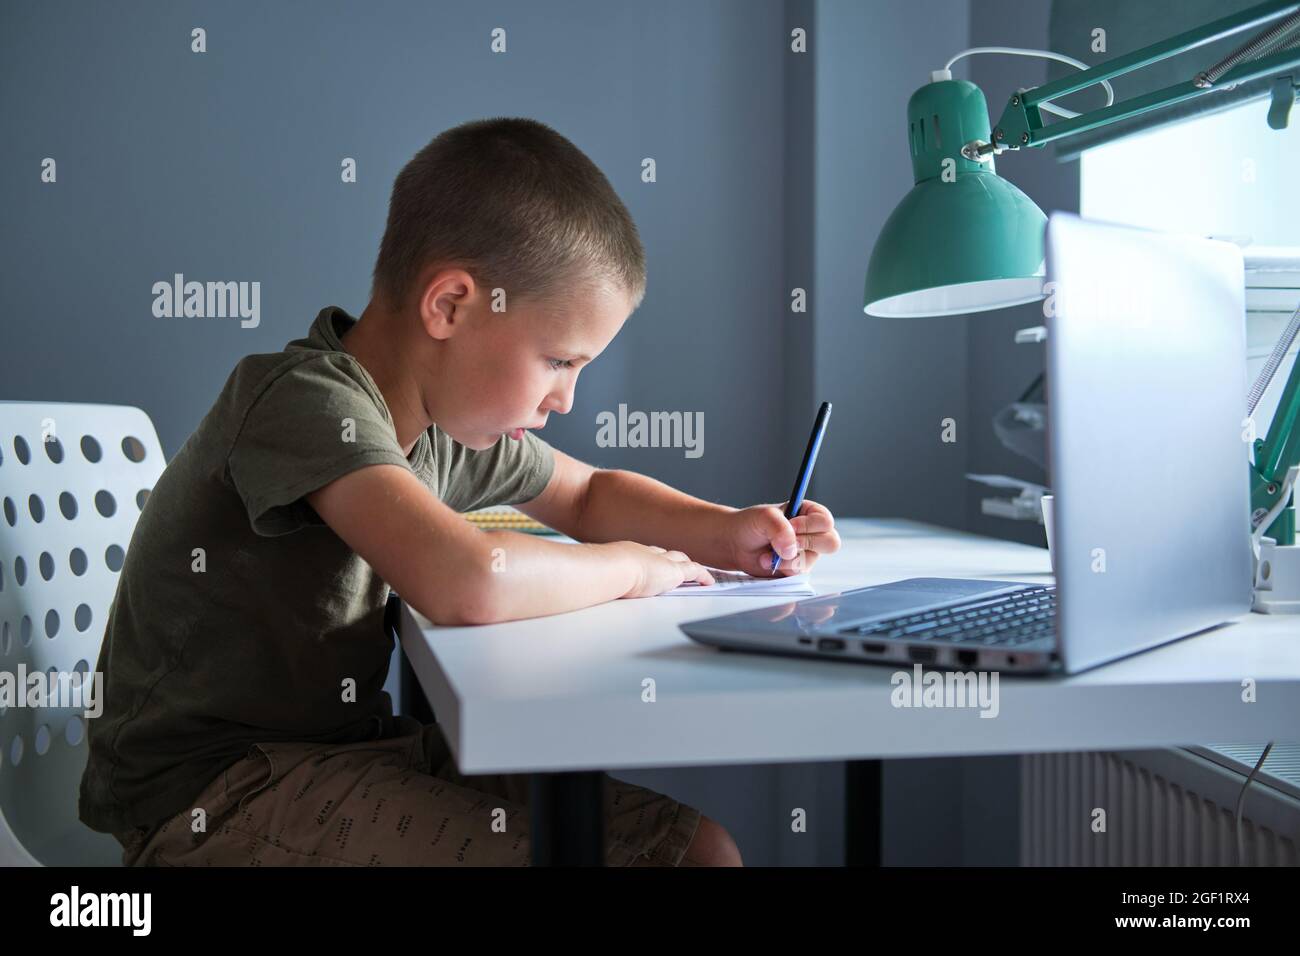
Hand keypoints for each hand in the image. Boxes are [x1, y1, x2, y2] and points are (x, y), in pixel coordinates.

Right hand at [605, 541, 716, 597]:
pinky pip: (694, 571)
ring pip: (681, 560)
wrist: (611, 568)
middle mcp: (646, 553)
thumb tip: (585, 589)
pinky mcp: (674, 572)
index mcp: (626, 554)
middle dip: (674, 559)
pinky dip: (703, 576)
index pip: (645, 555)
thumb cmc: (600, 573)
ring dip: (689, 567)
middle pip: (665, 554)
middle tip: (680, 563)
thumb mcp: (598, 574)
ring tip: (698, 574)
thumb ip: (599, 579)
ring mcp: (661, 561)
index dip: (653, 558)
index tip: (655, 562)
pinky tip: (709, 581)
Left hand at [724, 499, 840, 576]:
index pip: (825, 521)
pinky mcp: (796, 569)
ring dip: (786, 558)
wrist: (736, 544)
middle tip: (786, 542)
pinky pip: (798, 573)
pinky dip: (780, 568)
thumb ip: (779, 527)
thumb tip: (791, 549)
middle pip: (831, 542)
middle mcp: (812, 534)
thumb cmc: (751, 524)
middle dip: (806, 543)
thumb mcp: (763, 517)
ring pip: (811, 560)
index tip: (791, 525)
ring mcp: (806, 553)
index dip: (810, 525)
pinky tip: (767, 562)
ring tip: (767, 553)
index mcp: (809, 513)